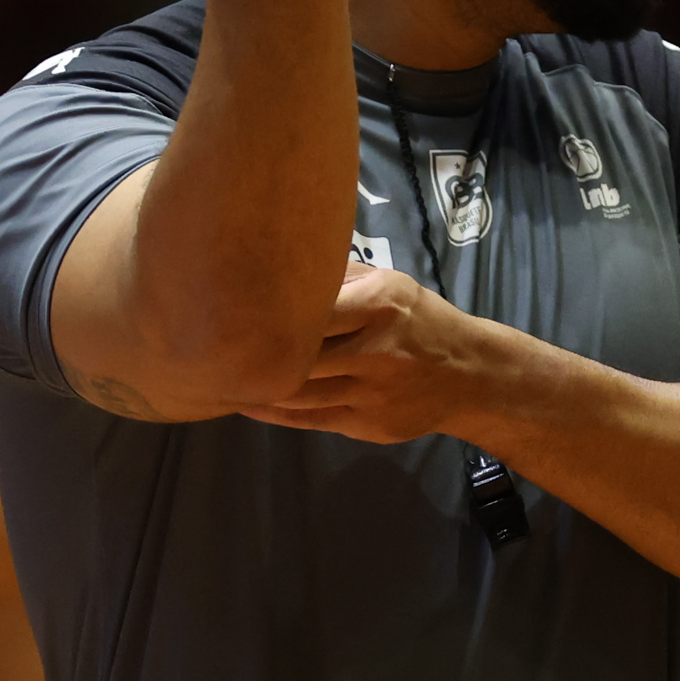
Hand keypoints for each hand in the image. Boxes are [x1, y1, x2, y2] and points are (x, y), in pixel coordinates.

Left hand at [240, 264, 516, 444]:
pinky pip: (308, 420)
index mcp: (379, 304)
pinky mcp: (367, 425)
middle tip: (208, 343)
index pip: (311, 307)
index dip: (267, 309)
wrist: (471, 375)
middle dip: (252, 351)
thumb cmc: (420, 321)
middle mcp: (376, 349)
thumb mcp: (392, 284)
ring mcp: (372, 392)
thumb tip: (280, 255)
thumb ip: (341, 276)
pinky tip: (246, 399)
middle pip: (298, 353)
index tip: (229, 303)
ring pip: (297, 392)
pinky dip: (272, 411)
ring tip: (216, 374)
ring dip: (254, 385)